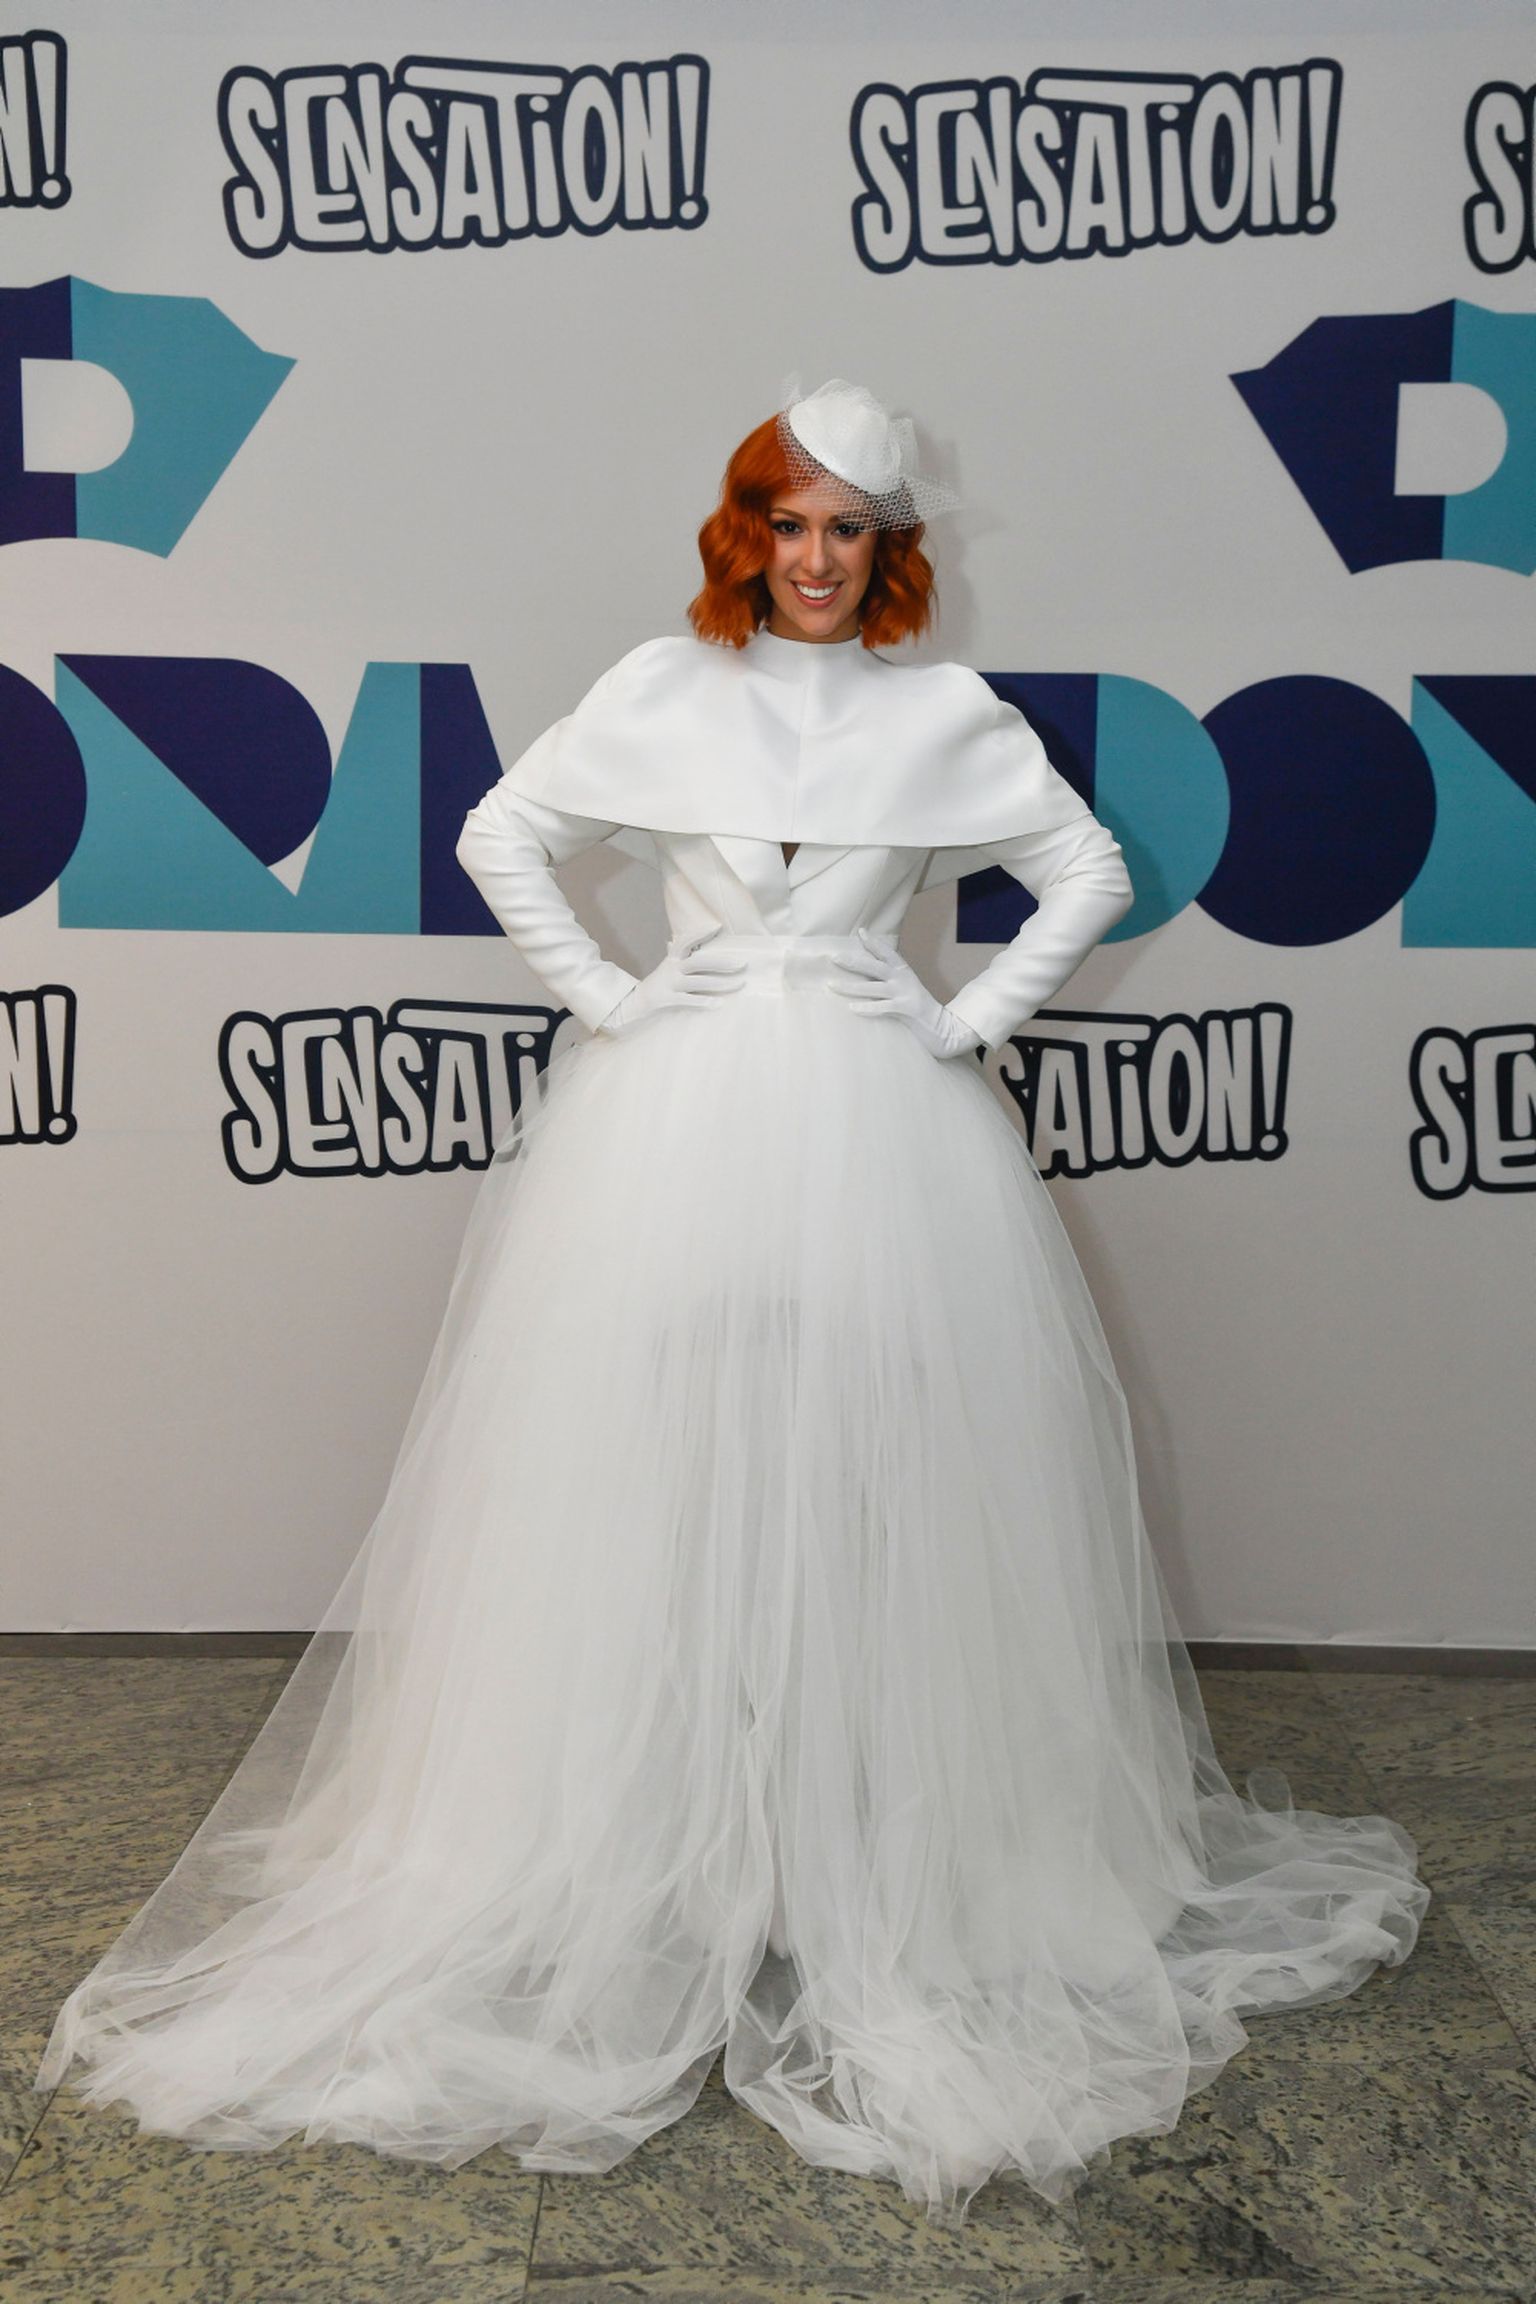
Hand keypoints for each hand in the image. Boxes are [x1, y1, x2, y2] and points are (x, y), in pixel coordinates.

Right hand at [597, 926, 747, 1036]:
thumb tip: (682, 937)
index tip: (717, 927)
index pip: (686, 941)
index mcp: (673, 958)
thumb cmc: (660, 980)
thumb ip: (678, 951)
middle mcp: (672, 968)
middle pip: (700, 963)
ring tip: (740, 983)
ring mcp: (671, 984)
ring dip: (721, 983)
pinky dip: (704, 1002)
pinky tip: (720, 1003)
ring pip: (699, 982)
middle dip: (722, 963)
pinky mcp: (669, 999)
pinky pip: (689, 1000)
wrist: (638, 1000)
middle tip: (742, 964)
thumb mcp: (669, 963)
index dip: (700, 933)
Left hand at [827, 929, 982, 1058]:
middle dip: (854, 961)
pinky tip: (852, 1008)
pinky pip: (882, 1007)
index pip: (887, 952)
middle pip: (874, 966)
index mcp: (903, 971)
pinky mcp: (906, 1009)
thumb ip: (889, 978)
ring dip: (850, 987)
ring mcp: (904, 993)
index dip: (873, 943)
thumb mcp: (905, 987)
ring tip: (831, 985)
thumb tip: (865, 971)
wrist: (941, 1026)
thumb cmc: (917, 1007)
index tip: (860, 932)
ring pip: (872, 987)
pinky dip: (867, 1007)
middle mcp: (903, 978)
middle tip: (834, 957)